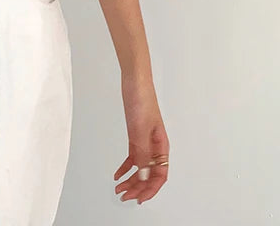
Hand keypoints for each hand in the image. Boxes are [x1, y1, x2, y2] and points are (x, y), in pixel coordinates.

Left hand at [113, 78, 169, 203]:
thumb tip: (144, 176)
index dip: (150, 189)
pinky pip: (133, 157)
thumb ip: (142, 153)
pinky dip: (126, 167)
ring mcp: (145, 141)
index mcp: (161, 146)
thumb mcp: (140, 129)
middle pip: (149, 174)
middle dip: (138, 188)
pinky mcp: (136, 135)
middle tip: (124, 196)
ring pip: (140, 168)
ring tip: (119, 188)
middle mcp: (155, 146)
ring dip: (131, 180)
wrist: (135, 81)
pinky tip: (118, 173)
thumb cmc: (142, 100)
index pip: (160, 175)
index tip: (139, 198)